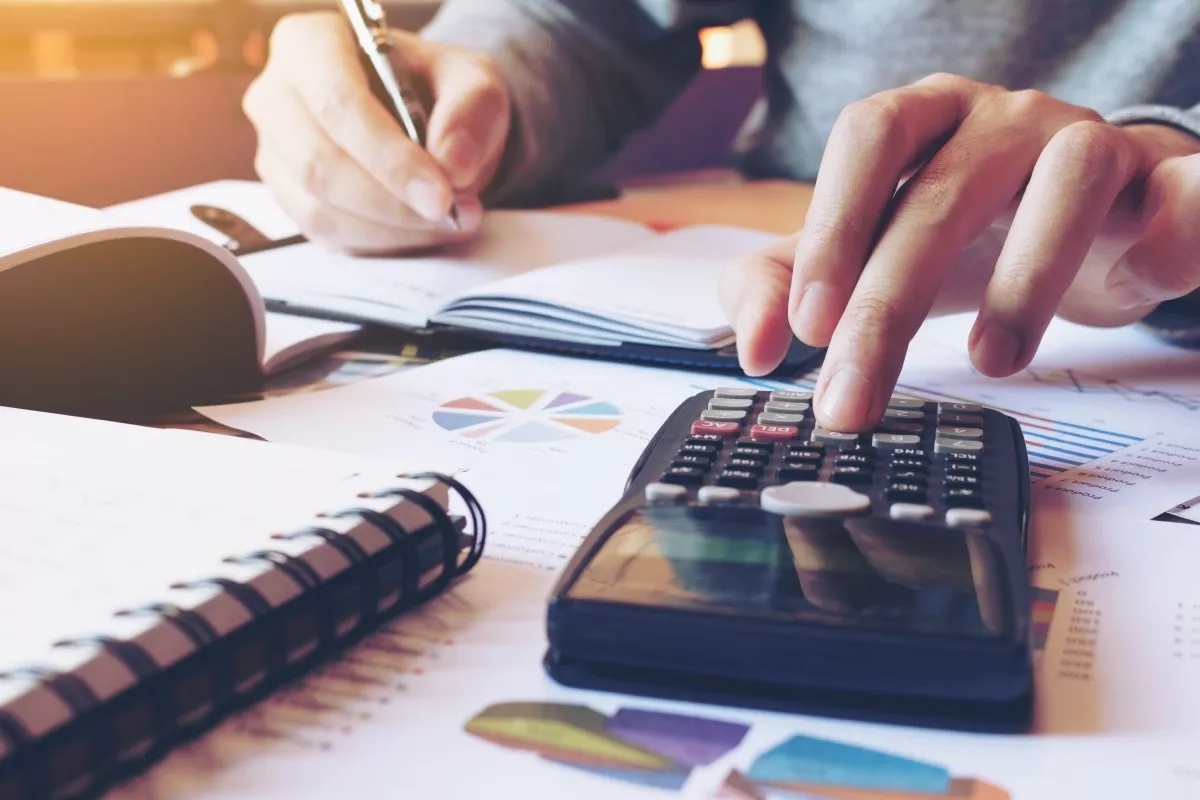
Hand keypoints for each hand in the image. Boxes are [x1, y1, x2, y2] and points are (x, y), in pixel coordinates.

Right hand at [243, 12, 510, 253]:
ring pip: (321, 209)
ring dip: (393, 229)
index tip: (441, 194)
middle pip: (321, 164)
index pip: (338, 105)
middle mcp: (277, 96)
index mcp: (310, 44)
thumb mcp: (473, 80)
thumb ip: (471, 112)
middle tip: (454, 215)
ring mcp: (276, 152)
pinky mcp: (289, 198)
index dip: (389, 158)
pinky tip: (420, 229)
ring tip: (449, 222)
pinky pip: (327, 235)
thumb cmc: (437, 87)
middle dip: (393, 203)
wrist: (424, 114)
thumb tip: (453, 166)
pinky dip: (382, 242)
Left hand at [722, 73, 1199, 430]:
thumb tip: (754, 351)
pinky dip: (1171, 226)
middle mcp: (1004, 118)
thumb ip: (789, 285)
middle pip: (941, 191)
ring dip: (1024, 279)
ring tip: (990, 364)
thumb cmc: (967, 235)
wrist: (1096, 222)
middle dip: (888, 304)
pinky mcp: (1165, 181)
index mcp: (925, 120)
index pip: (869, 138)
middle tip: (853, 398)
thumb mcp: (867, 255)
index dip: (834, 224)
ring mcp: (1091, 141)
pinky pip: (1183, 189)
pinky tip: (1136, 279)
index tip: (807, 327)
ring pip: (1067, 178)